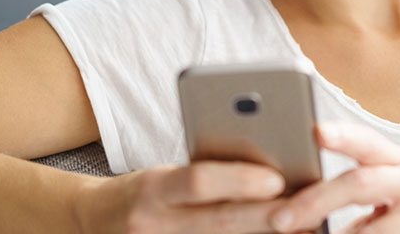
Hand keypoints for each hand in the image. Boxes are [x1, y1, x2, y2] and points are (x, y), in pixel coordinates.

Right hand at [75, 160, 308, 233]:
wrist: (93, 223)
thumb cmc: (143, 193)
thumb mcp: (164, 175)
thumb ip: (205, 175)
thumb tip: (268, 172)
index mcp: (153, 188)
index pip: (196, 180)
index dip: (237, 180)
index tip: (277, 178)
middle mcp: (154, 223)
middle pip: (219, 222)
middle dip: (265, 218)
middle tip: (306, 212)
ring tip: (304, 230)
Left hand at [268, 121, 399, 233]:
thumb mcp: (394, 189)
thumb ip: (358, 184)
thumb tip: (294, 197)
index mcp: (399, 160)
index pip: (367, 141)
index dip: (342, 135)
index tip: (314, 131)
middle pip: (360, 183)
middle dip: (316, 201)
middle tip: (279, 219)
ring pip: (369, 229)